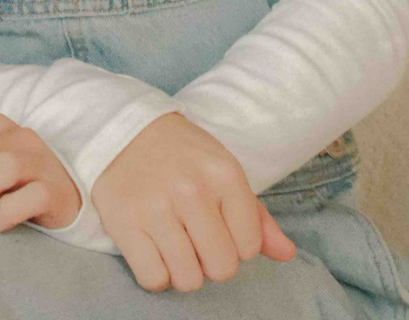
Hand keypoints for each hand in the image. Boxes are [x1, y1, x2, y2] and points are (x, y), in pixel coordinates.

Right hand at [91, 112, 296, 293]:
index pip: (249, 247)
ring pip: (188, 280)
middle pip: (221, 268)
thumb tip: (287, 254)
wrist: (121, 128)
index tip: (216, 224)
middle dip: (210, 260)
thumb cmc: (179, 154)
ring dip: (183, 270)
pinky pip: (154, 280)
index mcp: (224, 174)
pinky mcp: (124, 222)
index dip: (235, 243)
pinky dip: (156, 273)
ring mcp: (156, 207)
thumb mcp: (222, 169)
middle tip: (193, 236)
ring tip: (173, 242)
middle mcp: (192, 190)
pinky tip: (153, 247)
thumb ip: (255, 215)